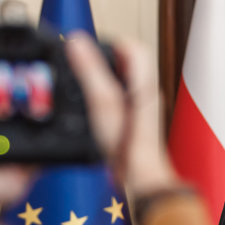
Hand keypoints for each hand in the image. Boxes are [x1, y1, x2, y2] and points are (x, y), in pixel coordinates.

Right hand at [66, 33, 177, 197]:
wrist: (141, 180)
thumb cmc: (128, 149)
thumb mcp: (104, 104)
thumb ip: (91, 72)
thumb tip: (78, 44)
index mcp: (144, 84)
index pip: (134, 47)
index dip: (111, 43)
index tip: (89, 49)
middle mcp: (147, 94)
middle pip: (129, 62)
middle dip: (104, 59)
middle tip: (83, 64)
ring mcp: (142, 108)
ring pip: (124, 80)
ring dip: (104, 77)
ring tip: (84, 84)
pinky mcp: (134, 122)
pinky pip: (121, 98)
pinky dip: (105, 95)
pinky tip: (93, 107)